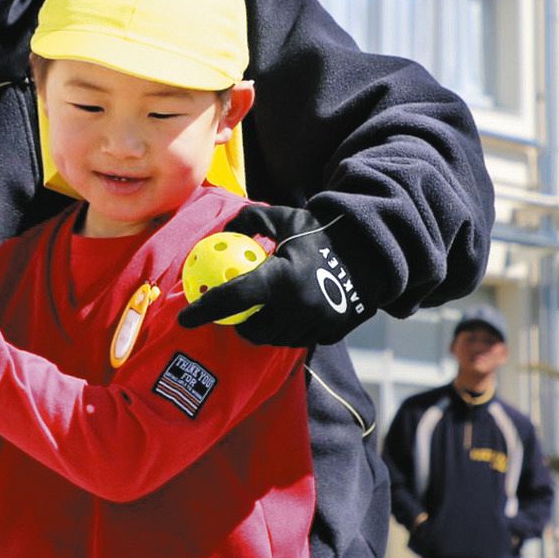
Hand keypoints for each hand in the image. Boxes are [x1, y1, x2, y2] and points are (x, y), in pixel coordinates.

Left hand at [177, 205, 371, 346]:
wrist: (374, 250)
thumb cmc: (322, 231)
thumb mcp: (284, 218)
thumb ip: (249, 221)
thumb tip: (222, 232)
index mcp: (281, 278)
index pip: (233, 298)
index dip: (204, 310)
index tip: (184, 317)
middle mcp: (297, 307)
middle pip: (253, 329)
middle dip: (240, 325)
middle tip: (236, 312)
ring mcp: (315, 324)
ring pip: (275, 338)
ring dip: (264, 328)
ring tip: (264, 311)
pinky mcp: (330, 334)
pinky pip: (298, 339)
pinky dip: (289, 330)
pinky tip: (289, 313)